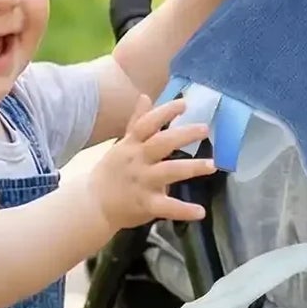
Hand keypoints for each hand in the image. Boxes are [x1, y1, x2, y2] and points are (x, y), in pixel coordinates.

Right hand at [88, 96, 215, 230]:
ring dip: (191, 168)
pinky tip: (200, 211)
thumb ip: (137, 122)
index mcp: (132, 145)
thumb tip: (145, 96)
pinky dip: (184, 210)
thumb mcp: (123, 144)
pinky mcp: (145, 204)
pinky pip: (166, 207)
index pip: (147, 124)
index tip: (184, 104)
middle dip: (183, 135)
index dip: (165, 112)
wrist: (93, 204)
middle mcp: (137, 160)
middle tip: (205, 129)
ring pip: (168, 172)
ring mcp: (142, 182)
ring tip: (213, 165)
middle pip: (161, 143)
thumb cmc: (113, 171)